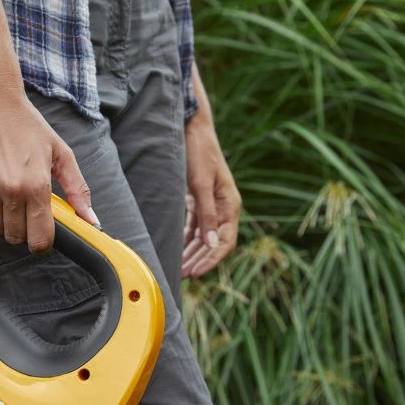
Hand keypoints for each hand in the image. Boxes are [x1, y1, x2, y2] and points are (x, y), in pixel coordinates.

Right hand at [0, 89, 98, 252]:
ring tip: (8, 197)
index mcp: (37, 185)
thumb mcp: (60, 153)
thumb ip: (77, 189)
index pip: (39, 238)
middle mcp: (11, 190)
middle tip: (25, 212)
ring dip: (3, 220)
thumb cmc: (27, 124)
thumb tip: (90, 219)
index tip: (41, 236)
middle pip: (16, 237)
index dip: (42, 242)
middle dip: (23, 230)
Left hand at [181, 114, 241, 277]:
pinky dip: (185, 240)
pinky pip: (194, 226)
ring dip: (191, 253)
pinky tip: (175, 250)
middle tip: (181, 276)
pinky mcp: (197, 200)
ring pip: (203, 237)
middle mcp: (223, 207)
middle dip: (198, 260)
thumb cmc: (199, 153)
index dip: (211, 260)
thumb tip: (213, 244)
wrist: (192, 129)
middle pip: (213, 243)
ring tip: (177, 268)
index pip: (225, 242)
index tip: (195, 273)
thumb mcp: (201, 185)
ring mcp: (210, 204)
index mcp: (230, 205)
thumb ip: (206, 215)